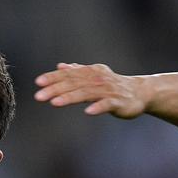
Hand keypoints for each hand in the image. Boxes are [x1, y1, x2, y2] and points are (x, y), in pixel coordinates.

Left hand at [34, 63, 148, 117]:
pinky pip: (107, 104)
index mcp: (90, 73)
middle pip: (74, 84)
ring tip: (55, 103)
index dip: (53, 77)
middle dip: (55, 89)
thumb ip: (77, 72)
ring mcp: (108, 91)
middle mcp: (97, 79)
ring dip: (70, 97)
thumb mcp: (94, 76)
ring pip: (86, 93)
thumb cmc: (112, 85)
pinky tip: (88, 112)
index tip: (38, 82)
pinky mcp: (118, 102)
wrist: (139, 92)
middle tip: (39, 96)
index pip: (68, 74)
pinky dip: (98, 107)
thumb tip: (60, 66)